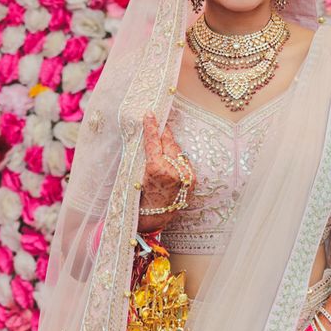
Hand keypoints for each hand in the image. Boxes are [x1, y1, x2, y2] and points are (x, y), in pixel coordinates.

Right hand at [138, 111, 192, 227]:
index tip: (150, 114)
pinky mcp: (193, 179)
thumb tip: (150, 138)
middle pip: (168, 143)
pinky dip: (177, 160)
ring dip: (170, 148)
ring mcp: (185, 175)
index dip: (151, 127)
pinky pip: (183, 162)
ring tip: (162, 149)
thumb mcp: (137, 175)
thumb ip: (145, 157)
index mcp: (156, 169)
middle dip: (163, 134)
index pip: (153, 142)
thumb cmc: (140, 197)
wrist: (156, 217)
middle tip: (158, 123)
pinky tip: (171, 162)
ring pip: (177, 151)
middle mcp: (173, 171)